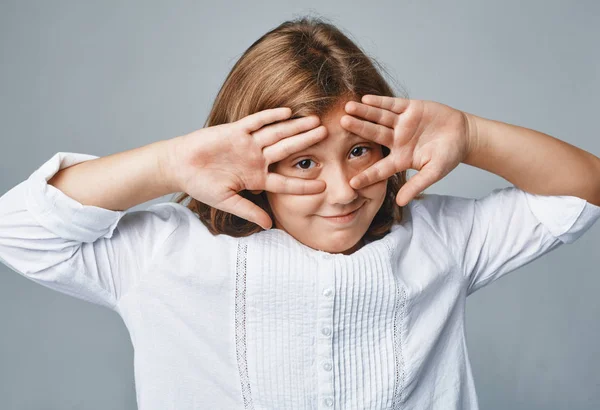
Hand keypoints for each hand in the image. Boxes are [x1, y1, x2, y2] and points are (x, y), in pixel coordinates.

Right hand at [165, 108, 326, 229]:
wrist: (180, 166)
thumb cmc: (201, 185)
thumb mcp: (227, 202)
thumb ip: (249, 211)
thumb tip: (269, 226)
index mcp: (257, 178)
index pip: (285, 182)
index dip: (303, 184)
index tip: (324, 185)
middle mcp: (257, 159)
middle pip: (287, 150)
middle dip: (307, 143)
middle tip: (329, 135)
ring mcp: (248, 144)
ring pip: (277, 134)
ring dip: (295, 128)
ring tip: (315, 122)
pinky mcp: (236, 130)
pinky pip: (256, 122)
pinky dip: (270, 116)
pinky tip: (288, 113)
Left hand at [340, 95, 474, 205]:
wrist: (463, 135)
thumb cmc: (449, 156)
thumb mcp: (433, 173)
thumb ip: (417, 185)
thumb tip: (400, 202)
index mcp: (400, 158)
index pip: (380, 168)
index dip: (367, 175)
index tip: (351, 182)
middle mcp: (397, 140)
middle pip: (374, 135)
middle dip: (358, 129)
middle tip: (340, 124)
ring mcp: (402, 124)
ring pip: (379, 117)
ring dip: (364, 112)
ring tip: (348, 107)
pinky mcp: (410, 109)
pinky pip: (392, 105)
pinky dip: (380, 102)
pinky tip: (366, 98)